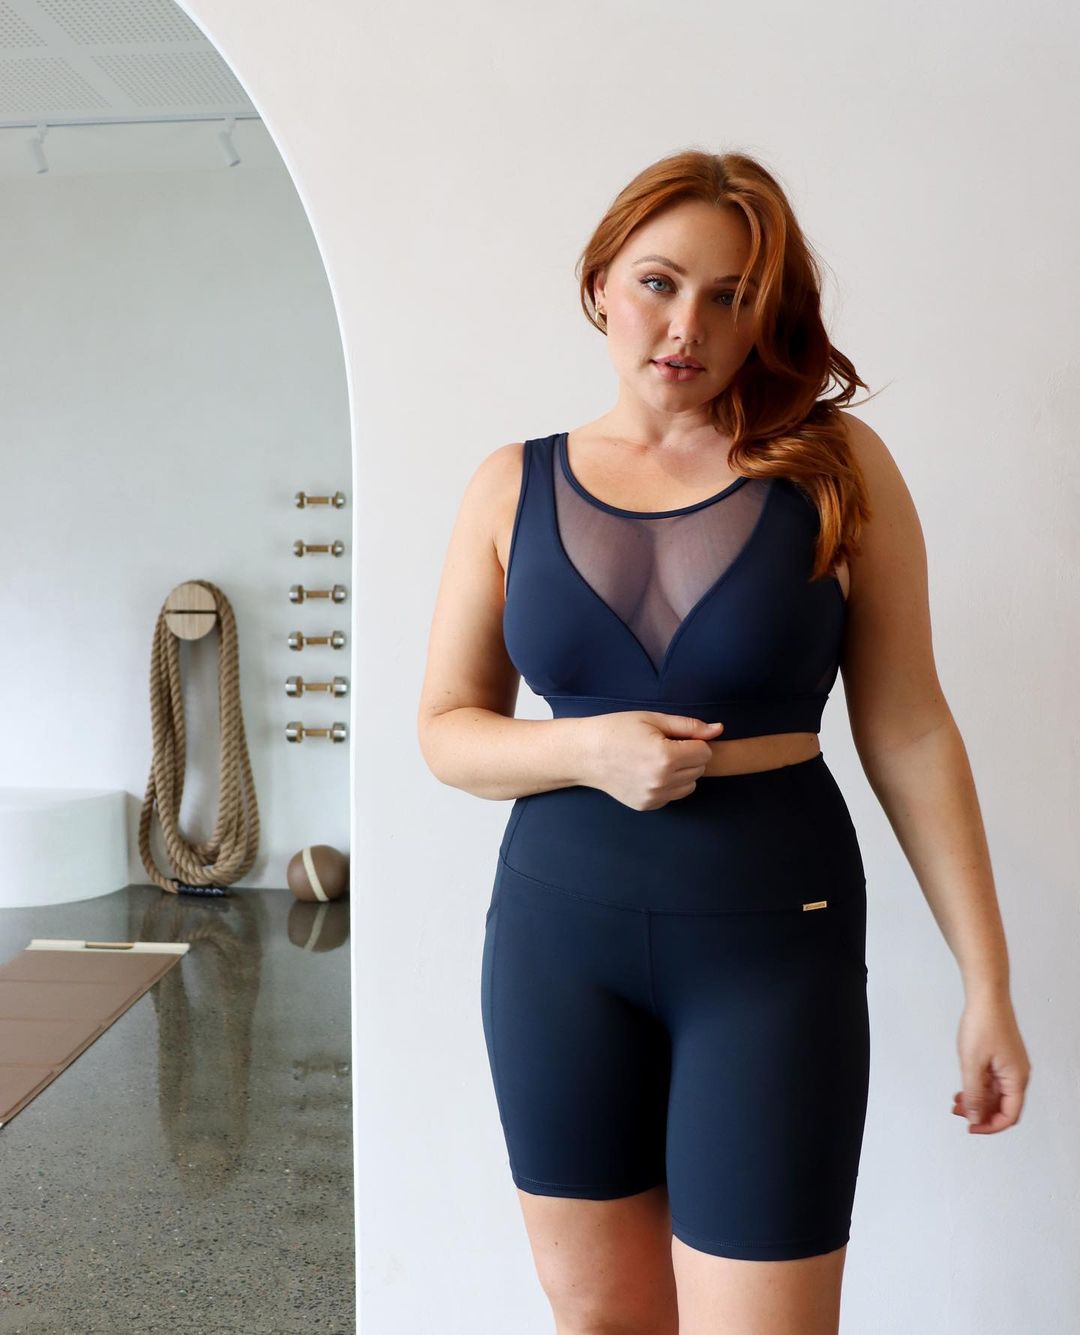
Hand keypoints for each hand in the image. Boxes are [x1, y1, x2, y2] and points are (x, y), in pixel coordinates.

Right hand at [582, 711, 724, 809]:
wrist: (585, 754)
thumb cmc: (617, 730)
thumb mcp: (653, 719)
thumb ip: (689, 726)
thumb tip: (718, 729)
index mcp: (665, 757)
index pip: (704, 752)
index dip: (693, 741)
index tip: (673, 737)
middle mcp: (662, 781)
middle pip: (699, 769)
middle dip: (689, 756)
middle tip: (663, 746)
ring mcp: (654, 796)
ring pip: (689, 785)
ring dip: (681, 772)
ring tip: (656, 759)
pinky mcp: (647, 805)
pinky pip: (673, 795)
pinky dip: (668, 784)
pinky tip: (648, 772)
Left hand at [952, 993, 1030, 1133]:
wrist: (986, 996)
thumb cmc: (984, 1023)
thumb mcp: (972, 1063)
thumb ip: (974, 1094)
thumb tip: (976, 1117)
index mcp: (1016, 1078)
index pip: (1009, 1115)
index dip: (990, 1126)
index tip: (971, 1127)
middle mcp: (1017, 1074)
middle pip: (1002, 1106)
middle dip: (981, 1113)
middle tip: (959, 1114)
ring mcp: (1010, 1065)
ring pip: (996, 1093)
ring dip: (977, 1100)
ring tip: (957, 1102)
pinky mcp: (1002, 1057)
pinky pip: (992, 1080)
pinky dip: (978, 1087)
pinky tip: (963, 1087)